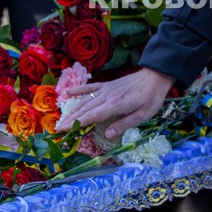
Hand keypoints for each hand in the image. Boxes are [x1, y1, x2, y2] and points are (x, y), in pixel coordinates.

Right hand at [57, 68, 173, 139]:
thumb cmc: (151, 98)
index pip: (91, 116)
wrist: (154, 77)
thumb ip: (124, 124)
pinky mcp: (107, 85)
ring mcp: (105, 89)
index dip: (76, 124)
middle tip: (57, 130)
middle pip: (84, 109)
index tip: (63, 130)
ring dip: (72, 110)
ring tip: (61, 119)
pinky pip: (90, 87)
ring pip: (85, 100)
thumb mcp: (142, 115)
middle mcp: (106, 96)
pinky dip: (79, 90)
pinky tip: (68, 93)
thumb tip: (107, 135)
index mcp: (114, 105)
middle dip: (69, 120)